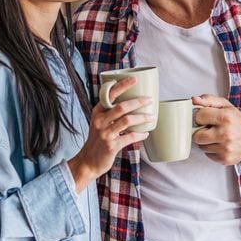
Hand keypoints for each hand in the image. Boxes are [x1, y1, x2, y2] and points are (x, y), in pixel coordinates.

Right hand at [68, 76, 151, 191]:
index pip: (110, 94)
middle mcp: (100, 120)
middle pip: (122, 106)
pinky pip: (130, 137)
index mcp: (98, 111)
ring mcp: (105, 133)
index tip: (135, 78)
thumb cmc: (98, 140)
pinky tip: (146, 133)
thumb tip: (134, 102)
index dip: (123, 85)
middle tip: (150, 100)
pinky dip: (140, 135)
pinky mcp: (111, 145)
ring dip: (142, 118)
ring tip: (152, 117)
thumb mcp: (100, 123)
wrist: (88, 161)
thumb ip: (112, 113)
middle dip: (138, 101)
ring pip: (127, 121)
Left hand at [192, 94, 240, 164]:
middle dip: (201, 132)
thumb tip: (194, 100)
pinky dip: (211, 150)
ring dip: (206, 142)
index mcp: (226, 118)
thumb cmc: (237, 121)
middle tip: (210, 129)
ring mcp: (226, 148)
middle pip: (197, 136)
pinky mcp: (225, 159)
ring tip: (217, 137)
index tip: (206, 118)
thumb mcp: (225, 105)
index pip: (199, 117)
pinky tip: (220, 144)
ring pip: (201, 146)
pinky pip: (208, 155)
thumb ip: (208, 100)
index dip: (201, 117)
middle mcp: (226, 134)